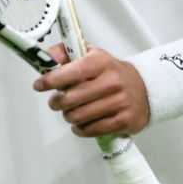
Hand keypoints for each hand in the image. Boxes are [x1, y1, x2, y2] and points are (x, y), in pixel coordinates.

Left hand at [32, 45, 149, 136]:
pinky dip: (80, 129)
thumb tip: (45, 57)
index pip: (73, 71)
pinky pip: (91, 130)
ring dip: (68, 116)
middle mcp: (112, 81)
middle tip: (56, 101)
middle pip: (71, 99)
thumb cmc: (109, 72)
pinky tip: (81, 123)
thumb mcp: (90, 55)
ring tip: (70, 111)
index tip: (39, 85)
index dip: (52, 79)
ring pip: (78, 116)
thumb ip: (65, 52)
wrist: (143, 88)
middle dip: (57, 102)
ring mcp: (119, 102)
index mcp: (101, 62)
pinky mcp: (123, 120)